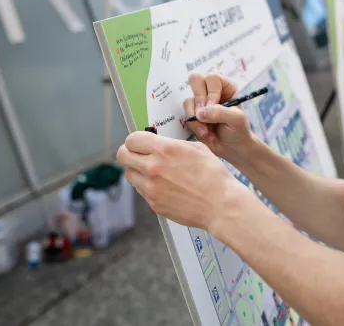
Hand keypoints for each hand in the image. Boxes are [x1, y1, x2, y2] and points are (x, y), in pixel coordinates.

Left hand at [117, 131, 247, 229]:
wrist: (220, 204)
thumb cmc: (213, 176)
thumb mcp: (196, 148)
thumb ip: (172, 145)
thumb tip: (159, 144)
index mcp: (165, 149)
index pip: (132, 139)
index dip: (135, 140)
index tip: (140, 143)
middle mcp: (154, 167)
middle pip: (122, 155)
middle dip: (129, 152)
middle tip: (138, 155)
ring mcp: (151, 187)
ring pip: (129, 174)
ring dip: (136, 171)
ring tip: (152, 172)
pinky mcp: (154, 204)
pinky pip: (141, 191)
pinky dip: (148, 186)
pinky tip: (164, 186)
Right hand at [183, 72, 253, 162]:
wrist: (233, 148)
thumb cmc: (239, 130)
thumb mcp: (236, 120)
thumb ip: (220, 113)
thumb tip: (200, 113)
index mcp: (226, 86)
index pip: (212, 78)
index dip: (211, 92)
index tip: (215, 105)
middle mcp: (212, 91)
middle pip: (195, 80)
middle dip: (199, 100)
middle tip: (205, 115)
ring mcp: (201, 102)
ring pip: (188, 101)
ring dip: (197, 119)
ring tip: (208, 131)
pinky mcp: (193, 114)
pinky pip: (186, 115)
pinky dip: (194, 126)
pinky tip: (206, 133)